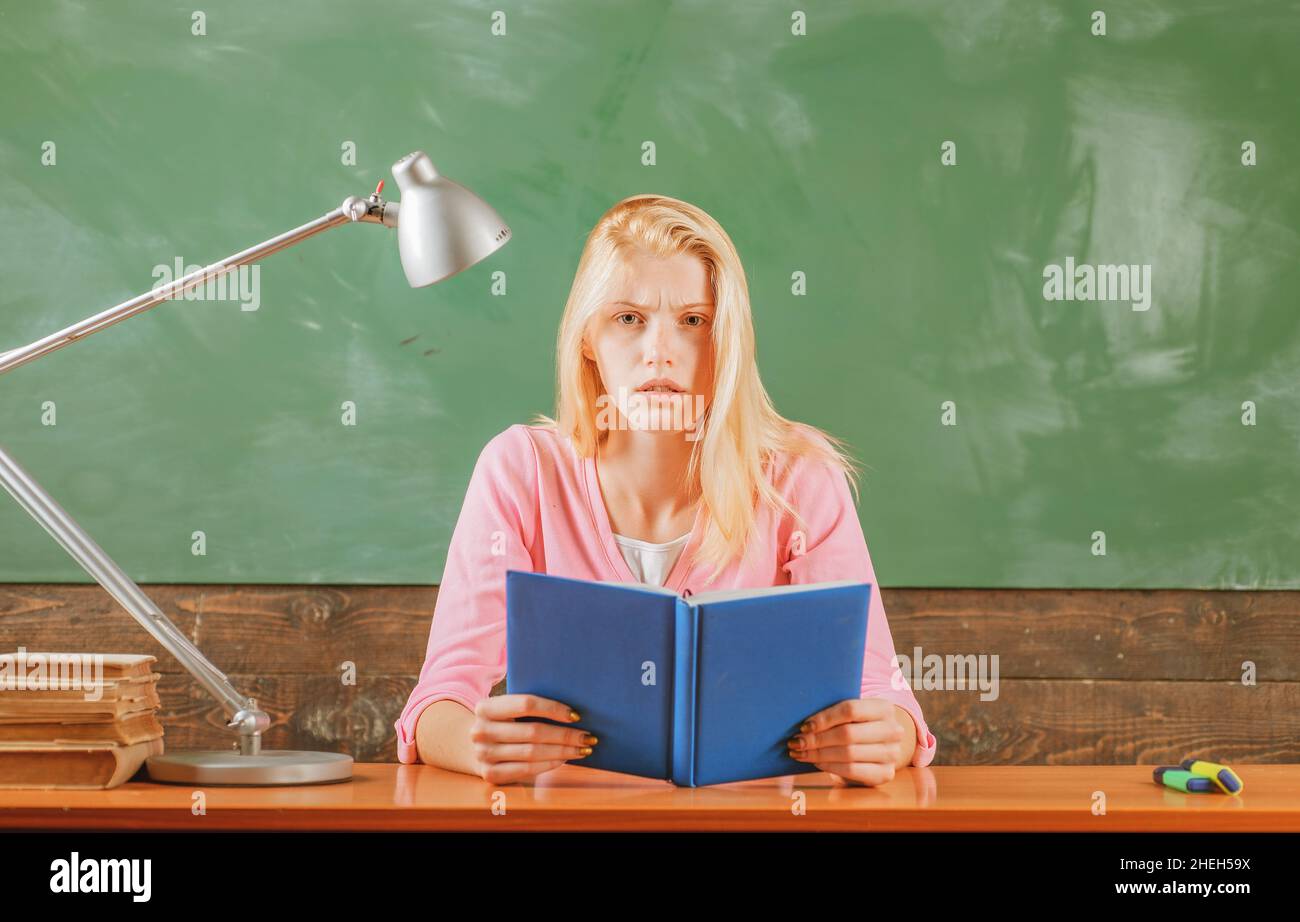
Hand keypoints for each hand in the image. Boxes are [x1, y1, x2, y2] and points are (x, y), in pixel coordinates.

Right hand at [470, 694, 596, 783]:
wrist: (471, 746)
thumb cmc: (502, 722)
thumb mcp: (506, 708)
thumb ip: (529, 705)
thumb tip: (574, 711)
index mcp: (485, 707)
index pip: (526, 704)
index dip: (553, 709)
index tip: (576, 715)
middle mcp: (481, 731)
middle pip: (533, 732)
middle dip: (565, 735)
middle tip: (588, 736)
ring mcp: (484, 755)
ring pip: (533, 753)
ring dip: (562, 751)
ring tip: (582, 748)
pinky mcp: (490, 774)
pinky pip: (527, 769)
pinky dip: (549, 764)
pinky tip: (564, 759)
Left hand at [787, 697, 907, 785]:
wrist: (879, 745)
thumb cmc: (858, 724)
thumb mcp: (852, 713)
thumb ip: (834, 711)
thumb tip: (803, 722)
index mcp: (884, 708)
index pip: (850, 710)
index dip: (824, 718)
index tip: (804, 726)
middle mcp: (893, 730)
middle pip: (847, 734)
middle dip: (817, 739)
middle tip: (796, 742)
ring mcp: (892, 754)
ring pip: (848, 754)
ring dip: (819, 754)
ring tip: (801, 752)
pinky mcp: (885, 774)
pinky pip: (852, 771)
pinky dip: (830, 767)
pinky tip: (816, 762)